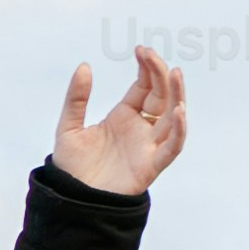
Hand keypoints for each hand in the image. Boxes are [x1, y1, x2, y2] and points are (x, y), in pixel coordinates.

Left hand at [53, 48, 186, 194]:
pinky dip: (179, 130)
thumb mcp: (69, 127)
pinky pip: (172, 146)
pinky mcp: (151, 165)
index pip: (144, 87)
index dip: (147, 68)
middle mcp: (141, 129)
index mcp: (124, 116)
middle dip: (160, 74)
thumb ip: (76, 99)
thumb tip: (85, 67)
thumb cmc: (71, 166)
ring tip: (174, 74)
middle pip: (161, 97)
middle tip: (152, 55)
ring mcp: (148, 146)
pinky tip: (178, 111)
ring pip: (171, 117)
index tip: (141, 50)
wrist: (72, 199)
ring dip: (176, 95)